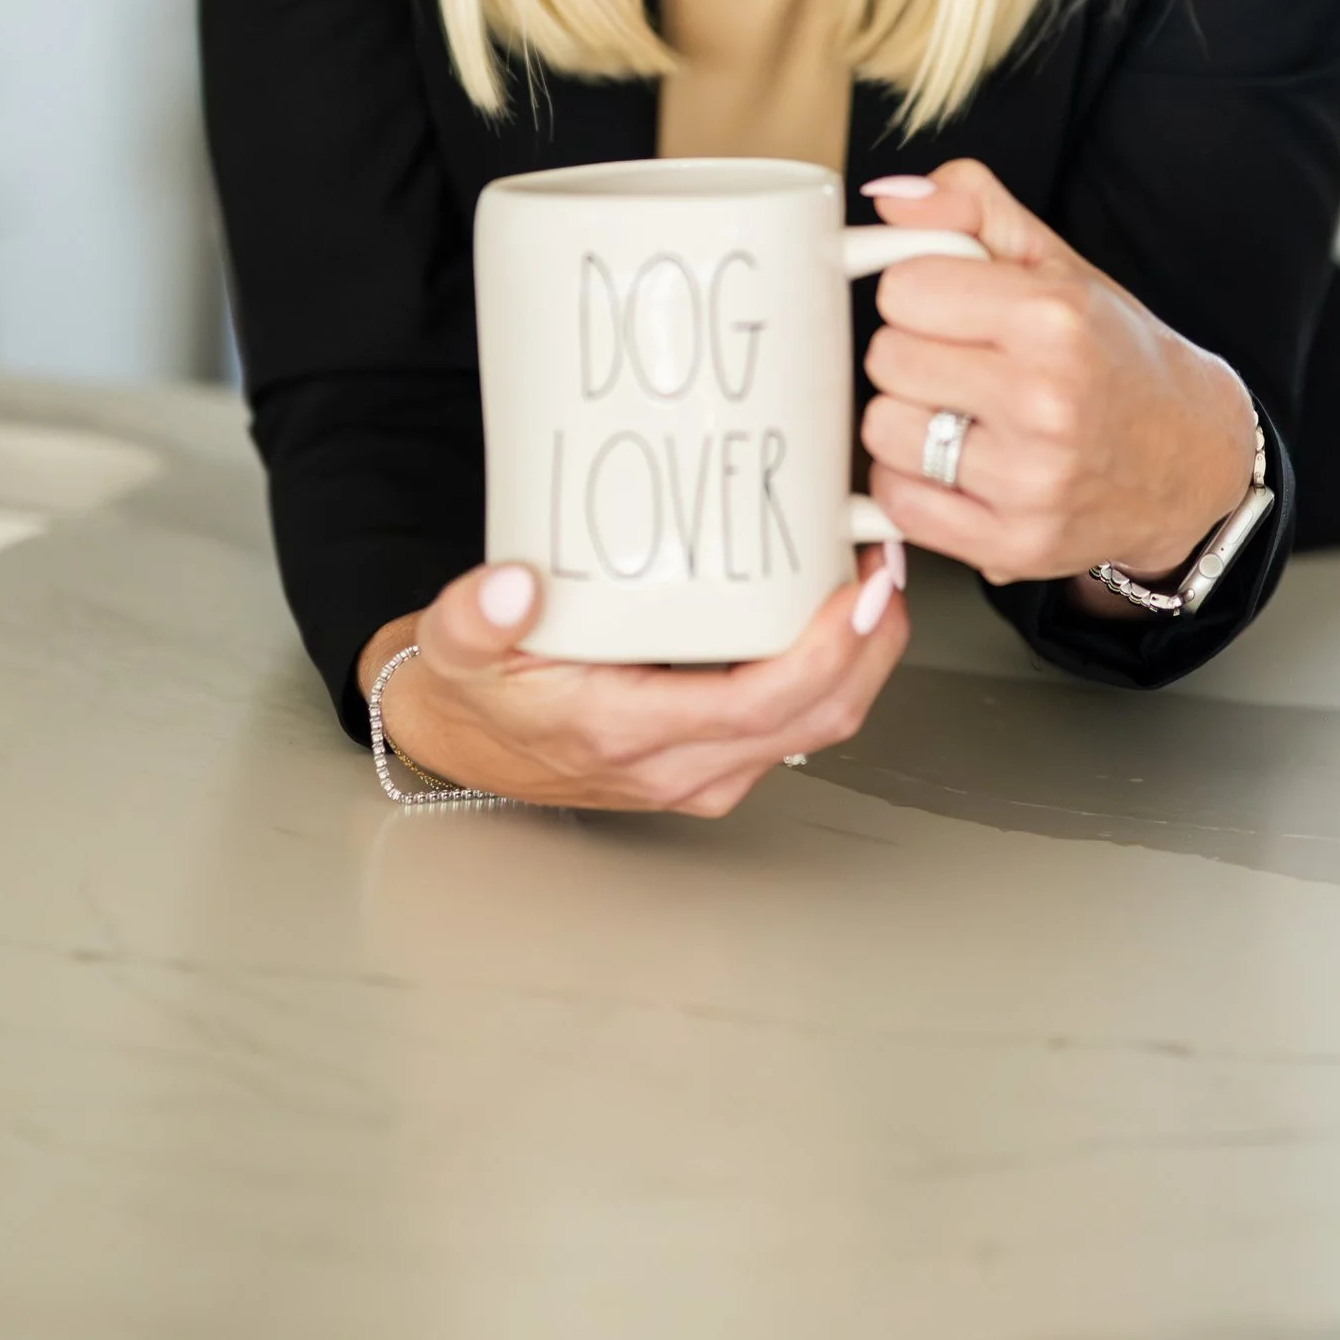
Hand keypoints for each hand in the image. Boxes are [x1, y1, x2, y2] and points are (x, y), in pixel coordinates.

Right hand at [359, 549, 907, 816]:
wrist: (455, 743)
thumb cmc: (472, 692)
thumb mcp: (452, 645)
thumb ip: (474, 614)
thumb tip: (515, 586)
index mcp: (625, 732)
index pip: (760, 705)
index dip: (829, 651)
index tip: (862, 590)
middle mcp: (675, 766)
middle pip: (814, 719)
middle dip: (870, 645)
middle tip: (887, 566)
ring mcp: (697, 773)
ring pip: (814, 729)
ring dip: (860, 660)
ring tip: (874, 582)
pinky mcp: (707, 764)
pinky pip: (792, 727)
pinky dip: (830, 675)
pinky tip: (834, 620)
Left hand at [857, 161, 1256, 613]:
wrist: (1190, 460)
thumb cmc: (1114, 356)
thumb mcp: (1056, 263)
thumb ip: (970, 208)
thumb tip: (889, 200)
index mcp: (1055, 319)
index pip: (902, 289)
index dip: (919, 292)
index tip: (950, 305)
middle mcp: (1046, 401)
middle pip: (887, 359)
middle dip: (913, 353)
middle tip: (961, 362)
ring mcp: (1031, 481)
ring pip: (883, 431)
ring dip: (909, 419)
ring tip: (961, 413)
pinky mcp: (1015, 545)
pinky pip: (899, 504)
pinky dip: (913, 483)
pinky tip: (957, 464)